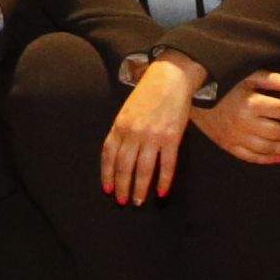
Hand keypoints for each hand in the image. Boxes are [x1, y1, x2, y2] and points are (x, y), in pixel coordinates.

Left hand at [101, 55, 195, 205]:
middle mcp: (134, 132)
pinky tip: (162, 192)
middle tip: (123, 201)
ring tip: (139, 201)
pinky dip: (164, 180)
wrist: (170, 78)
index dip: (107, 175)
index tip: (108, 190)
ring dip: (140, 188)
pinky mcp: (172, 137)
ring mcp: (153, 135)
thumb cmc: (147, 95)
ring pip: (144, 169)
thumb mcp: (127, 111)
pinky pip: (167, 164)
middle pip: (125, 166)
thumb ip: (122, 132)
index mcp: (120, 125)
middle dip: (122, 186)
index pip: (109, 155)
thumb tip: (117, 158)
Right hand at [192, 68, 279, 166]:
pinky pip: (252, 156)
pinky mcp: (228, 145)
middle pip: (279, 132)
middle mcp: (246, 123)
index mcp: (253, 103)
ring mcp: (236, 136)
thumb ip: (273, 79)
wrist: (191, 94)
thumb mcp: (248, 74)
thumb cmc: (223, 81)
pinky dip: (268, 159)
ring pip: (268, 147)